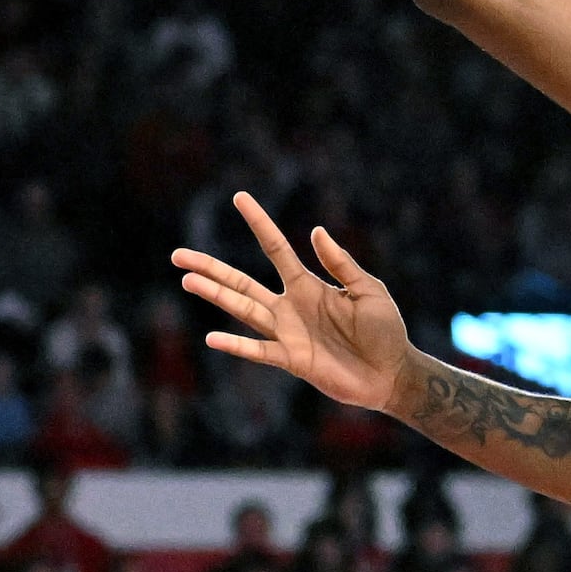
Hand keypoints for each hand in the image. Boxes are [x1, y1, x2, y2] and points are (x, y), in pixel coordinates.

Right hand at [173, 194, 420, 415]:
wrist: (393, 373)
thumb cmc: (385, 330)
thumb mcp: (368, 290)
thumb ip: (342, 263)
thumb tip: (315, 231)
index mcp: (308, 285)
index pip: (275, 248)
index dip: (258, 223)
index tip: (239, 197)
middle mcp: (290, 306)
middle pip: (242, 282)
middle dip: (211, 268)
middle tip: (177, 255)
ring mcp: (288, 334)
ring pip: (243, 310)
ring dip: (216, 296)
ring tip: (187, 280)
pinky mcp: (293, 361)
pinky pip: (259, 351)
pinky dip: (236, 346)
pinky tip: (212, 338)